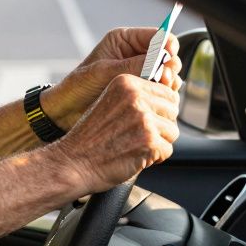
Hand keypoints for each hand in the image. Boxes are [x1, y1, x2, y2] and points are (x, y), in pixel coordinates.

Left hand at [41, 27, 181, 128]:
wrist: (66, 110)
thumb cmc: (79, 87)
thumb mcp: (104, 72)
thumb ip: (133, 65)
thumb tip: (162, 62)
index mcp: (124, 39)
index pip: (158, 35)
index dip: (168, 45)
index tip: (169, 58)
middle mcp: (135, 53)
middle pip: (168, 54)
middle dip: (169, 66)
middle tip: (162, 79)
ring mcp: (140, 71)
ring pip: (168, 72)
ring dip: (168, 81)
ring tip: (158, 89)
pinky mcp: (141, 89)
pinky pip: (161, 88)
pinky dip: (163, 93)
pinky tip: (156, 99)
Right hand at [47, 74, 179, 192]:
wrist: (73, 162)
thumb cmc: (90, 138)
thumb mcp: (110, 103)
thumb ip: (136, 97)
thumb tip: (171, 97)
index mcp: (126, 82)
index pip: (166, 92)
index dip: (158, 110)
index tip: (141, 121)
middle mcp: (136, 96)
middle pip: (172, 110)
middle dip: (160, 126)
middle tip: (136, 135)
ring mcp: (143, 118)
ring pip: (172, 131)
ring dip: (157, 143)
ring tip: (132, 145)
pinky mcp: (149, 140)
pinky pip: (167, 150)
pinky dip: (154, 158)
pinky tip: (133, 156)